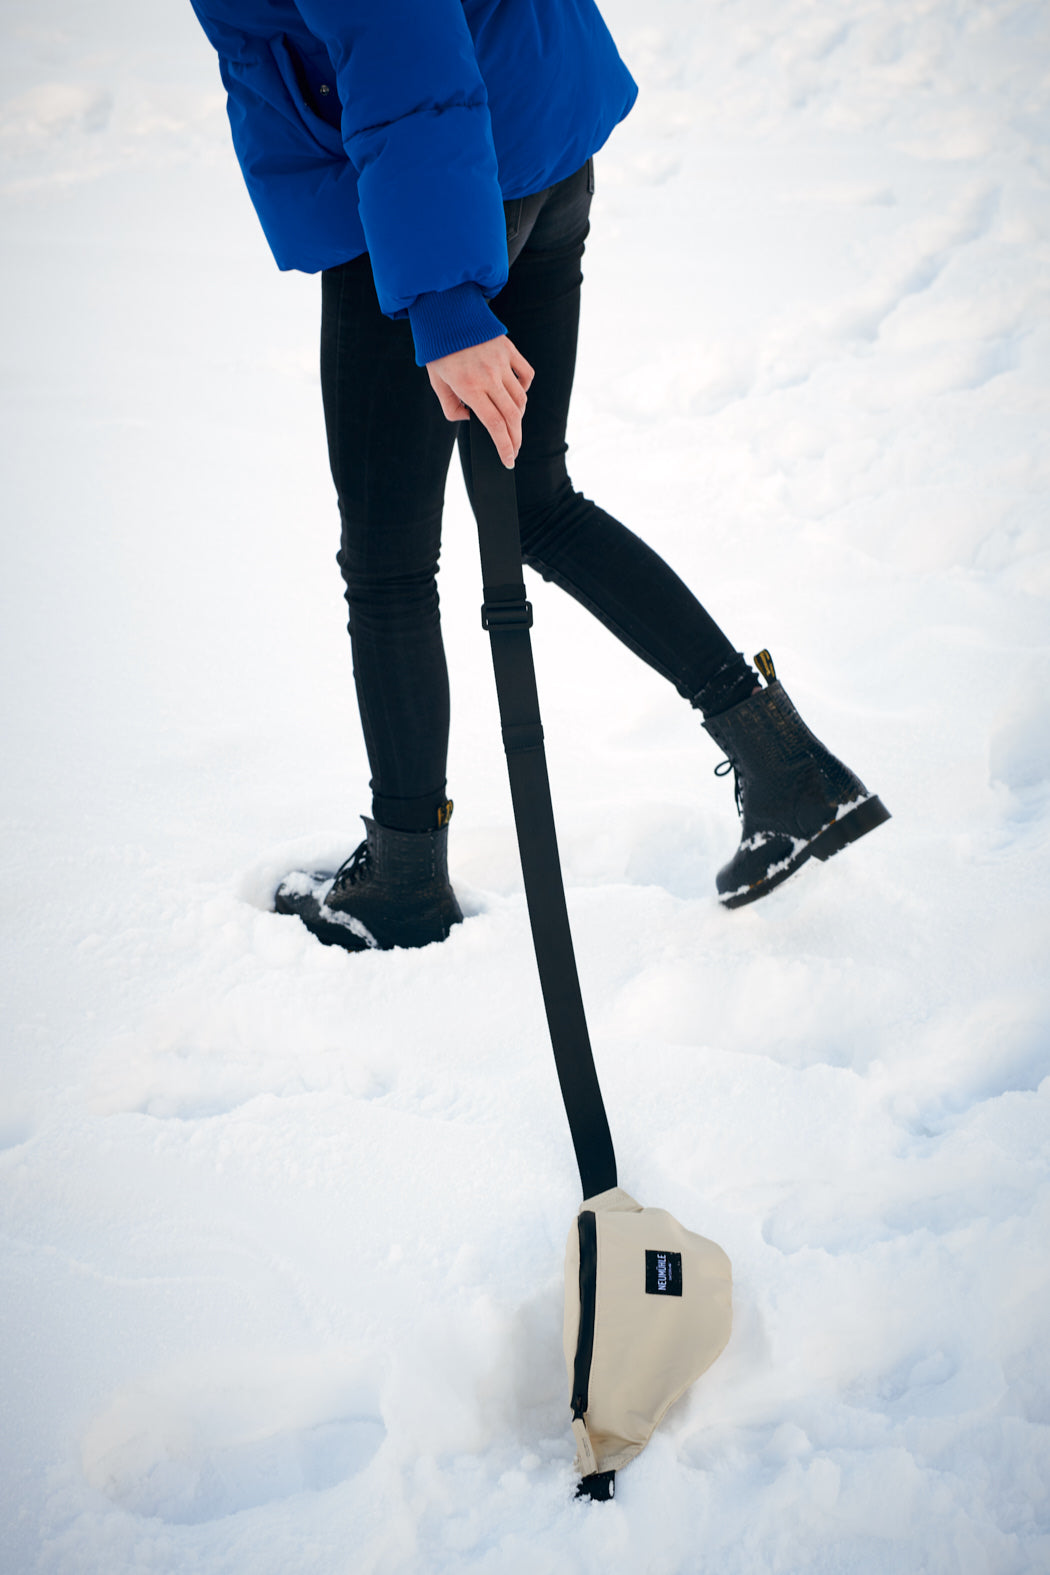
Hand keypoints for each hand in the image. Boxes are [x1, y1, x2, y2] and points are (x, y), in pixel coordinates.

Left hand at [426, 336, 534, 467]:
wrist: (445, 313)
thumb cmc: (438, 351)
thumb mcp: (437, 384)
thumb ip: (451, 408)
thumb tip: (470, 419)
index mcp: (469, 387)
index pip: (494, 425)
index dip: (504, 447)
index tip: (509, 460)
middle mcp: (489, 376)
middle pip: (512, 417)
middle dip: (515, 439)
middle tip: (514, 450)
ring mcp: (502, 362)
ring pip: (521, 398)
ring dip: (519, 416)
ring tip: (512, 424)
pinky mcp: (509, 350)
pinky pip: (526, 374)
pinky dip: (525, 389)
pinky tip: (517, 395)